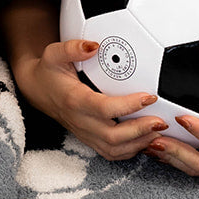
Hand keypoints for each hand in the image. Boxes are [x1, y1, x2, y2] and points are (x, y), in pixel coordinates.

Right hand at [25, 37, 169, 160]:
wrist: (37, 90)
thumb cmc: (48, 71)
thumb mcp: (54, 53)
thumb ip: (72, 48)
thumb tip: (94, 45)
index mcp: (74, 101)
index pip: (104, 109)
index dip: (128, 105)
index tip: (149, 96)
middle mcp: (80, 122)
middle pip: (113, 137)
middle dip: (140, 131)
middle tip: (161, 121)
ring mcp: (85, 134)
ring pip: (114, 150)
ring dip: (139, 144)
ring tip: (158, 132)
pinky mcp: (89, 140)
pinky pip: (112, 153)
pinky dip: (132, 150)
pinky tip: (146, 139)